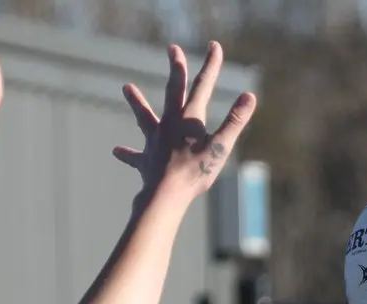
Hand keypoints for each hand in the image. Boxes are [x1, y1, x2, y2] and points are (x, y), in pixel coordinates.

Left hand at [114, 42, 257, 202]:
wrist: (165, 194)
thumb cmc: (194, 172)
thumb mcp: (220, 147)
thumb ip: (235, 121)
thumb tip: (250, 96)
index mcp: (188, 119)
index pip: (202, 86)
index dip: (211, 66)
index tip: (214, 46)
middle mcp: (169, 124)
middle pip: (172, 91)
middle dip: (176, 69)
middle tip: (173, 49)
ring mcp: (155, 141)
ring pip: (145, 118)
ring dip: (137, 102)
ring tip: (126, 87)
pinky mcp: (147, 161)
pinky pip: (136, 157)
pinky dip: (128, 154)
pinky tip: (117, 151)